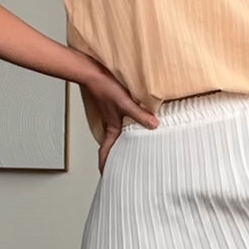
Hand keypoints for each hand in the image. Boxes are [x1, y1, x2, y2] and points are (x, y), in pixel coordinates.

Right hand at [77, 59, 158, 173]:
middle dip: (117, 158)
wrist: (93, 72)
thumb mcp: (125, 103)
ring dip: (123, 143)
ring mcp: (113, 116)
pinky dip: (128, 127)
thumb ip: (140, 115)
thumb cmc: (104, 87)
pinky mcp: (115, 106)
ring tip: (133, 149)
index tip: (107, 175)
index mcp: (112, 128)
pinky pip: (122, 122)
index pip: (107, 151)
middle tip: (123, 167)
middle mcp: (111, 124)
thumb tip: (154, 125)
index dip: (106, 165)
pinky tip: (136, 124)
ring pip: (118, 135)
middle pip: (113, 146)